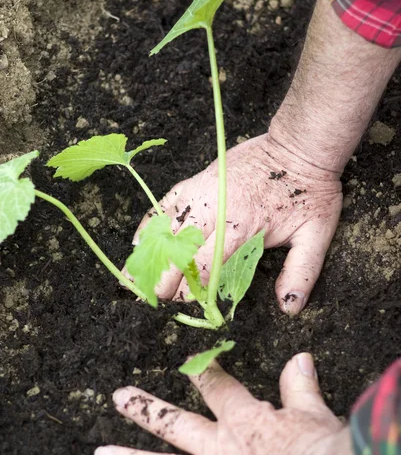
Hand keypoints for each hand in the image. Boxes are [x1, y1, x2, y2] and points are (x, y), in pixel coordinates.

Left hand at [95, 354, 345, 454]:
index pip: (215, 387)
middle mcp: (218, 447)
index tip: (190, 360)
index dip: (202, 372)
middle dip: (144, 408)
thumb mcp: (311, 413)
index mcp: (242, 418)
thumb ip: (298, 386)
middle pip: (173, 423)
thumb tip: (300, 358)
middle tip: (118, 397)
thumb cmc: (318, 453)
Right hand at [125, 131, 341, 314]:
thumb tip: (289, 308)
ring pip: (166, 225)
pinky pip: (165, 202)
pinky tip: (138, 240)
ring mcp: (202, 190)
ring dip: (148, 252)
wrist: (299, 147)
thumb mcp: (316, 235)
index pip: (206, 263)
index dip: (192, 288)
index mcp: (242, 225)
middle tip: (151, 299)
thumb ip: (301, 272)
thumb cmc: (310, 192)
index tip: (183, 304)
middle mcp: (215, 207)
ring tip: (130, 276)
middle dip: (163, 275)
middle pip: (178, 247)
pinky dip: (150, 221)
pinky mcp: (198, 179)